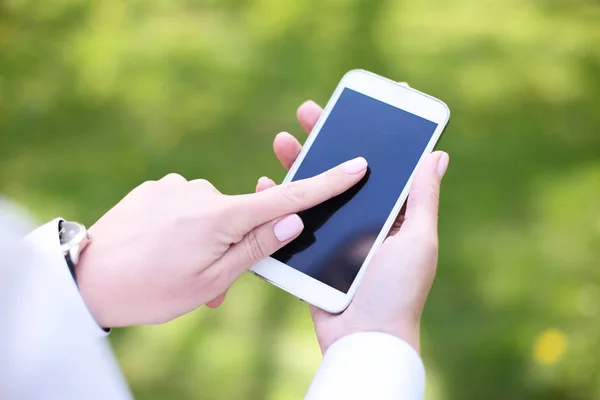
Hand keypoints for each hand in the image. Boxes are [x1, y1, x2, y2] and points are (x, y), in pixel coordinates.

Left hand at [76, 158, 367, 327]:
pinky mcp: (156, 188)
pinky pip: (186, 206)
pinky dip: (185, 228)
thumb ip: (256, 247)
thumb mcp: (212, 280)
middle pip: (242, 214)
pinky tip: (163, 250)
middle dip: (235, 244)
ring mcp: (176, 186)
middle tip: (210, 280)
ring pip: (212, 213)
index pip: (287, 197)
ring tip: (180, 271)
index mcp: (222, 216)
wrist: (85, 279)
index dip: (325, 182)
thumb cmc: (152, 290)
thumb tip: (293, 220)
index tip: (355, 164)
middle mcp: (201, 192)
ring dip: (207, 240)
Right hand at [257, 97, 448, 353]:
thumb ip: (423, 198)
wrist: (363, 337)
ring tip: (281, 139)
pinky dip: (277, 199)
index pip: (381, 163)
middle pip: (340, 168)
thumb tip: (437, 155)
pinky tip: (265, 183)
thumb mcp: (418, 240)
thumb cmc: (398, 290)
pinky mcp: (308, 248)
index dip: (372, 132)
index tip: (361, 103)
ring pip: (311, 188)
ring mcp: (332, 231)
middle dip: (325, 137)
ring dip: (296, 162)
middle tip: (309, 110)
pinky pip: (290, 217)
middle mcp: (360, 216)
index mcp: (390, 211)